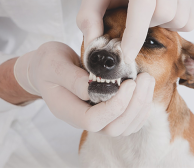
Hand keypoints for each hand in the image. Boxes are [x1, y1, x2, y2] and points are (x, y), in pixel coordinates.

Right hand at [14, 42, 154, 135]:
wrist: (46, 68)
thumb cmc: (47, 64)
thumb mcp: (54, 65)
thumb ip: (72, 78)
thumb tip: (94, 87)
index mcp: (68, 110)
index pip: (94, 121)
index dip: (114, 106)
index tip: (128, 83)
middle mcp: (82, 118)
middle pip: (113, 128)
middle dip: (134, 106)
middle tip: (144, 78)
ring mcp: (95, 116)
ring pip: (124, 127)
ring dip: (140, 106)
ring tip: (147, 80)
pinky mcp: (105, 110)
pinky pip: (127, 119)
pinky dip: (140, 107)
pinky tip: (144, 89)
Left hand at [77, 0, 193, 63]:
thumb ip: (89, 16)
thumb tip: (94, 46)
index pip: (143, 5)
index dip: (135, 35)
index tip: (126, 56)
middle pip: (164, 14)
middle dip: (147, 24)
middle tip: (136, 14)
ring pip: (181, 20)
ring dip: (162, 24)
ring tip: (150, 11)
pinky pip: (191, 20)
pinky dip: (176, 22)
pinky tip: (163, 9)